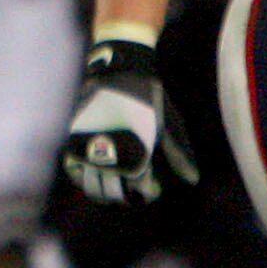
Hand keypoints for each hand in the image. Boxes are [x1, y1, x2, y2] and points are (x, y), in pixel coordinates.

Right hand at [62, 37, 197, 203]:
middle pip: (113, 192)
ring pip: (91, 185)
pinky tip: (92, 175)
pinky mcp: (75, 139)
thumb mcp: (168, 126)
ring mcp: (89, 148)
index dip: (147, 193)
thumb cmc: (148, 98)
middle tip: (131, 192)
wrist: (118, 71)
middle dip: (124, 196)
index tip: (154, 190)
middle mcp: (111, 155)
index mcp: (137, 153)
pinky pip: (73, 169)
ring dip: (102, 191)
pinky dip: (81, 177)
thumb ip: (179, 155)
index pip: (139, 189)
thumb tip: (193, 180)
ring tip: (111, 187)